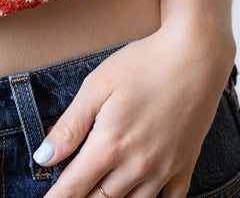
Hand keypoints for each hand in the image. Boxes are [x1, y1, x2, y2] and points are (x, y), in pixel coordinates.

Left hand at [33, 23, 234, 197]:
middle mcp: (137, 166)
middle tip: (69, 193)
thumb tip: (44, 157)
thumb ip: (70, 125)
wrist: (195, 57)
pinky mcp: (184, 166)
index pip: (75, 187)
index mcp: (110, 145)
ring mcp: (164, 170)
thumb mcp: (97, 86)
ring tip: (96, 192)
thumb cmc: (143, 64)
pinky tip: (137, 197)